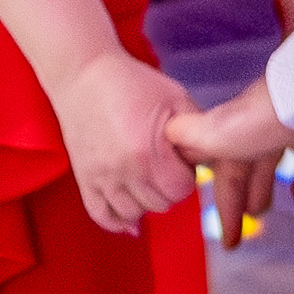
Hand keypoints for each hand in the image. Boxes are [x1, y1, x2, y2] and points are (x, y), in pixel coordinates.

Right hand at [52, 48, 205, 234]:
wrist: (84, 74)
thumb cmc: (132, 83)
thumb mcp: (176, 98)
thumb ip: (197, 130)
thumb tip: (210, 156)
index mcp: (148, 152)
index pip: (180, 190)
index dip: (185, 175)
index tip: (179, 160)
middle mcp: (123, 171)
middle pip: (159, 204)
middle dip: (167, 188)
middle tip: (163, 165)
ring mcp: (101, 177)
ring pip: (132, 214)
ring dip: (144, 201)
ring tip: (146, 179)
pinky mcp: (83, 178)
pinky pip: (101, 216)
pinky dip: (117, 220)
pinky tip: (129, 212)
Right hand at [163, 74, 293, 247]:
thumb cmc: (259, 120)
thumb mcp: (214, 132)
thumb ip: (190, 136)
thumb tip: (169, 133)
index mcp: (234, 133)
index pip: (223, 172)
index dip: (222, 200)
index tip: (220, 229)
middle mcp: (263, 131)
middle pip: (248, 169)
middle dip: (241, 195)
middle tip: (241, 227)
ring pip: (275, 164)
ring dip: (265, 189)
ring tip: (260, 212)